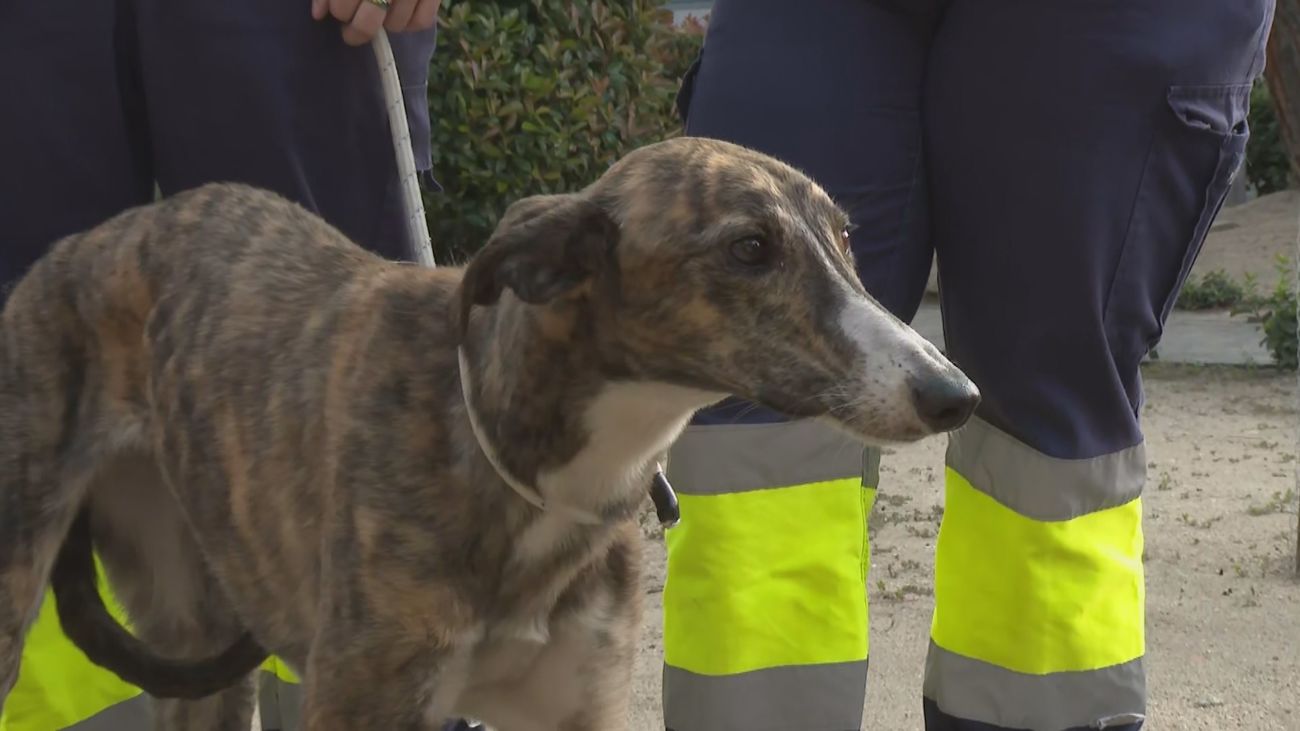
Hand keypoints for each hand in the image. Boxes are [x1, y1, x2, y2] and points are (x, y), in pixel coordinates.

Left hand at [311, 0, 441, 45]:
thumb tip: (318, 15)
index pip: (342, 8)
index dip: (337, 12)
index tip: (336, 12)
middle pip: (368, 22)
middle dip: (357, 28)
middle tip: (353, 24)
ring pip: (395, 25)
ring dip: (384, 23)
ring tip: (381, 10)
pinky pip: (421, 22)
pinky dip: (409, 23)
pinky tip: (400, 13)